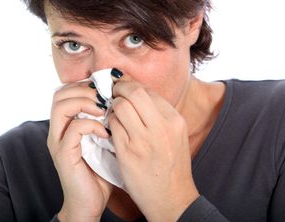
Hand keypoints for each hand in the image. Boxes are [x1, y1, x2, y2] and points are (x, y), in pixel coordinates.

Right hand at [47, 81, 112, 221]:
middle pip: (59, 94)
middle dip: (85, 90)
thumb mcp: (104, 141)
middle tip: (106, 97)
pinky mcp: (64, 155)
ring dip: (86, 102)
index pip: (65, 91)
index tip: (106, 89)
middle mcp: (57, 131)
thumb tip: (123, 99)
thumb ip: (106, 121)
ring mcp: (58, 142)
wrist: (89, 205)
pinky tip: (106, 132)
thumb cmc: (99, 173)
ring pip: (62, 106)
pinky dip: (92, 125)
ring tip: (104, 110)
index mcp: (65, 125)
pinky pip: (74, 129)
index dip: (85, 85)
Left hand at [107, 75, 199, 220]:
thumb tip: (134, 90)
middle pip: (134, 92)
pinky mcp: (128, 153)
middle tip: (112, 92)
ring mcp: (144, 140)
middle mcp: (162, 127)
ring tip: (112, 114)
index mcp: (175, 120)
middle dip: (119, 89)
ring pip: (120, 106)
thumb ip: (157, 113)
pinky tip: (110, 129)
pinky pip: (113, 126)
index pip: (148, 90)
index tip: (122, 87)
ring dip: (112, 107)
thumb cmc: (171, 165)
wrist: (173, 199)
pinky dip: (109, 123)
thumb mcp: (174, 134)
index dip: (131, 85)